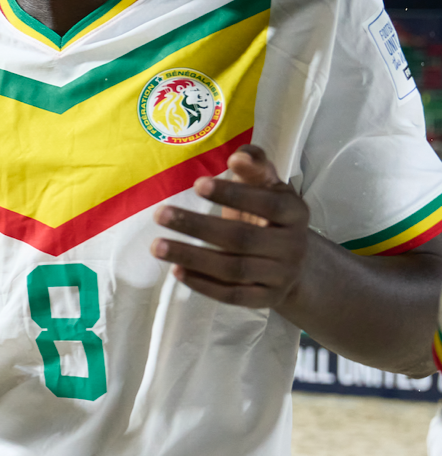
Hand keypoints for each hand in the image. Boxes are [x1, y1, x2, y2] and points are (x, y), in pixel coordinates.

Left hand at [152, 145, 308, 308]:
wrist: (299, 264)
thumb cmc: (270, 215)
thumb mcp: (269, 188)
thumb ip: (254, 167)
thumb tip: (238, 156)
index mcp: (295, 213)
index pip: (266, 204)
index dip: (233, 195)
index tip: (197, 184)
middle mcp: (292, 246)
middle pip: (242, 239)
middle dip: (198, 226)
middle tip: (160, 214)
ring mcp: (280, 276)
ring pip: (234, 270)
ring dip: (192, 258)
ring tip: (156, 246)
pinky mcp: (266, 299)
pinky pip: (232, 295)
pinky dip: (203, 285)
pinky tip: (176, 271)